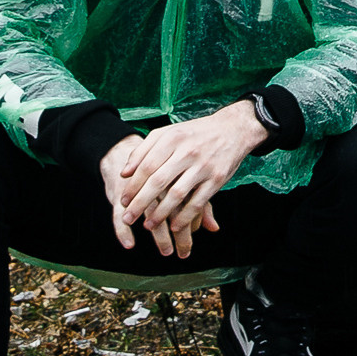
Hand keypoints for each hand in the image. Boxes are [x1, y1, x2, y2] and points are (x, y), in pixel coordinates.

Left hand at [107, 103, 263, 259]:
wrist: (233, 129)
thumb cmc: (195, 134)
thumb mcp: (169, 133)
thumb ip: (144, 149)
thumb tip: (124, 172)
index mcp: (172, 138)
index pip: (146, 165)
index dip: (133, 186)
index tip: (123, 201)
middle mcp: (187, 152)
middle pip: (158, 181)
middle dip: (140, 203)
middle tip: (128, 218)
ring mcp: (203, 166)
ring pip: (177, 194)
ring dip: (160, 214)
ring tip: (148, 225)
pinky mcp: (217, 179)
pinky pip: (198, 202)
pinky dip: (185, 217)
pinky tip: (174, 226)